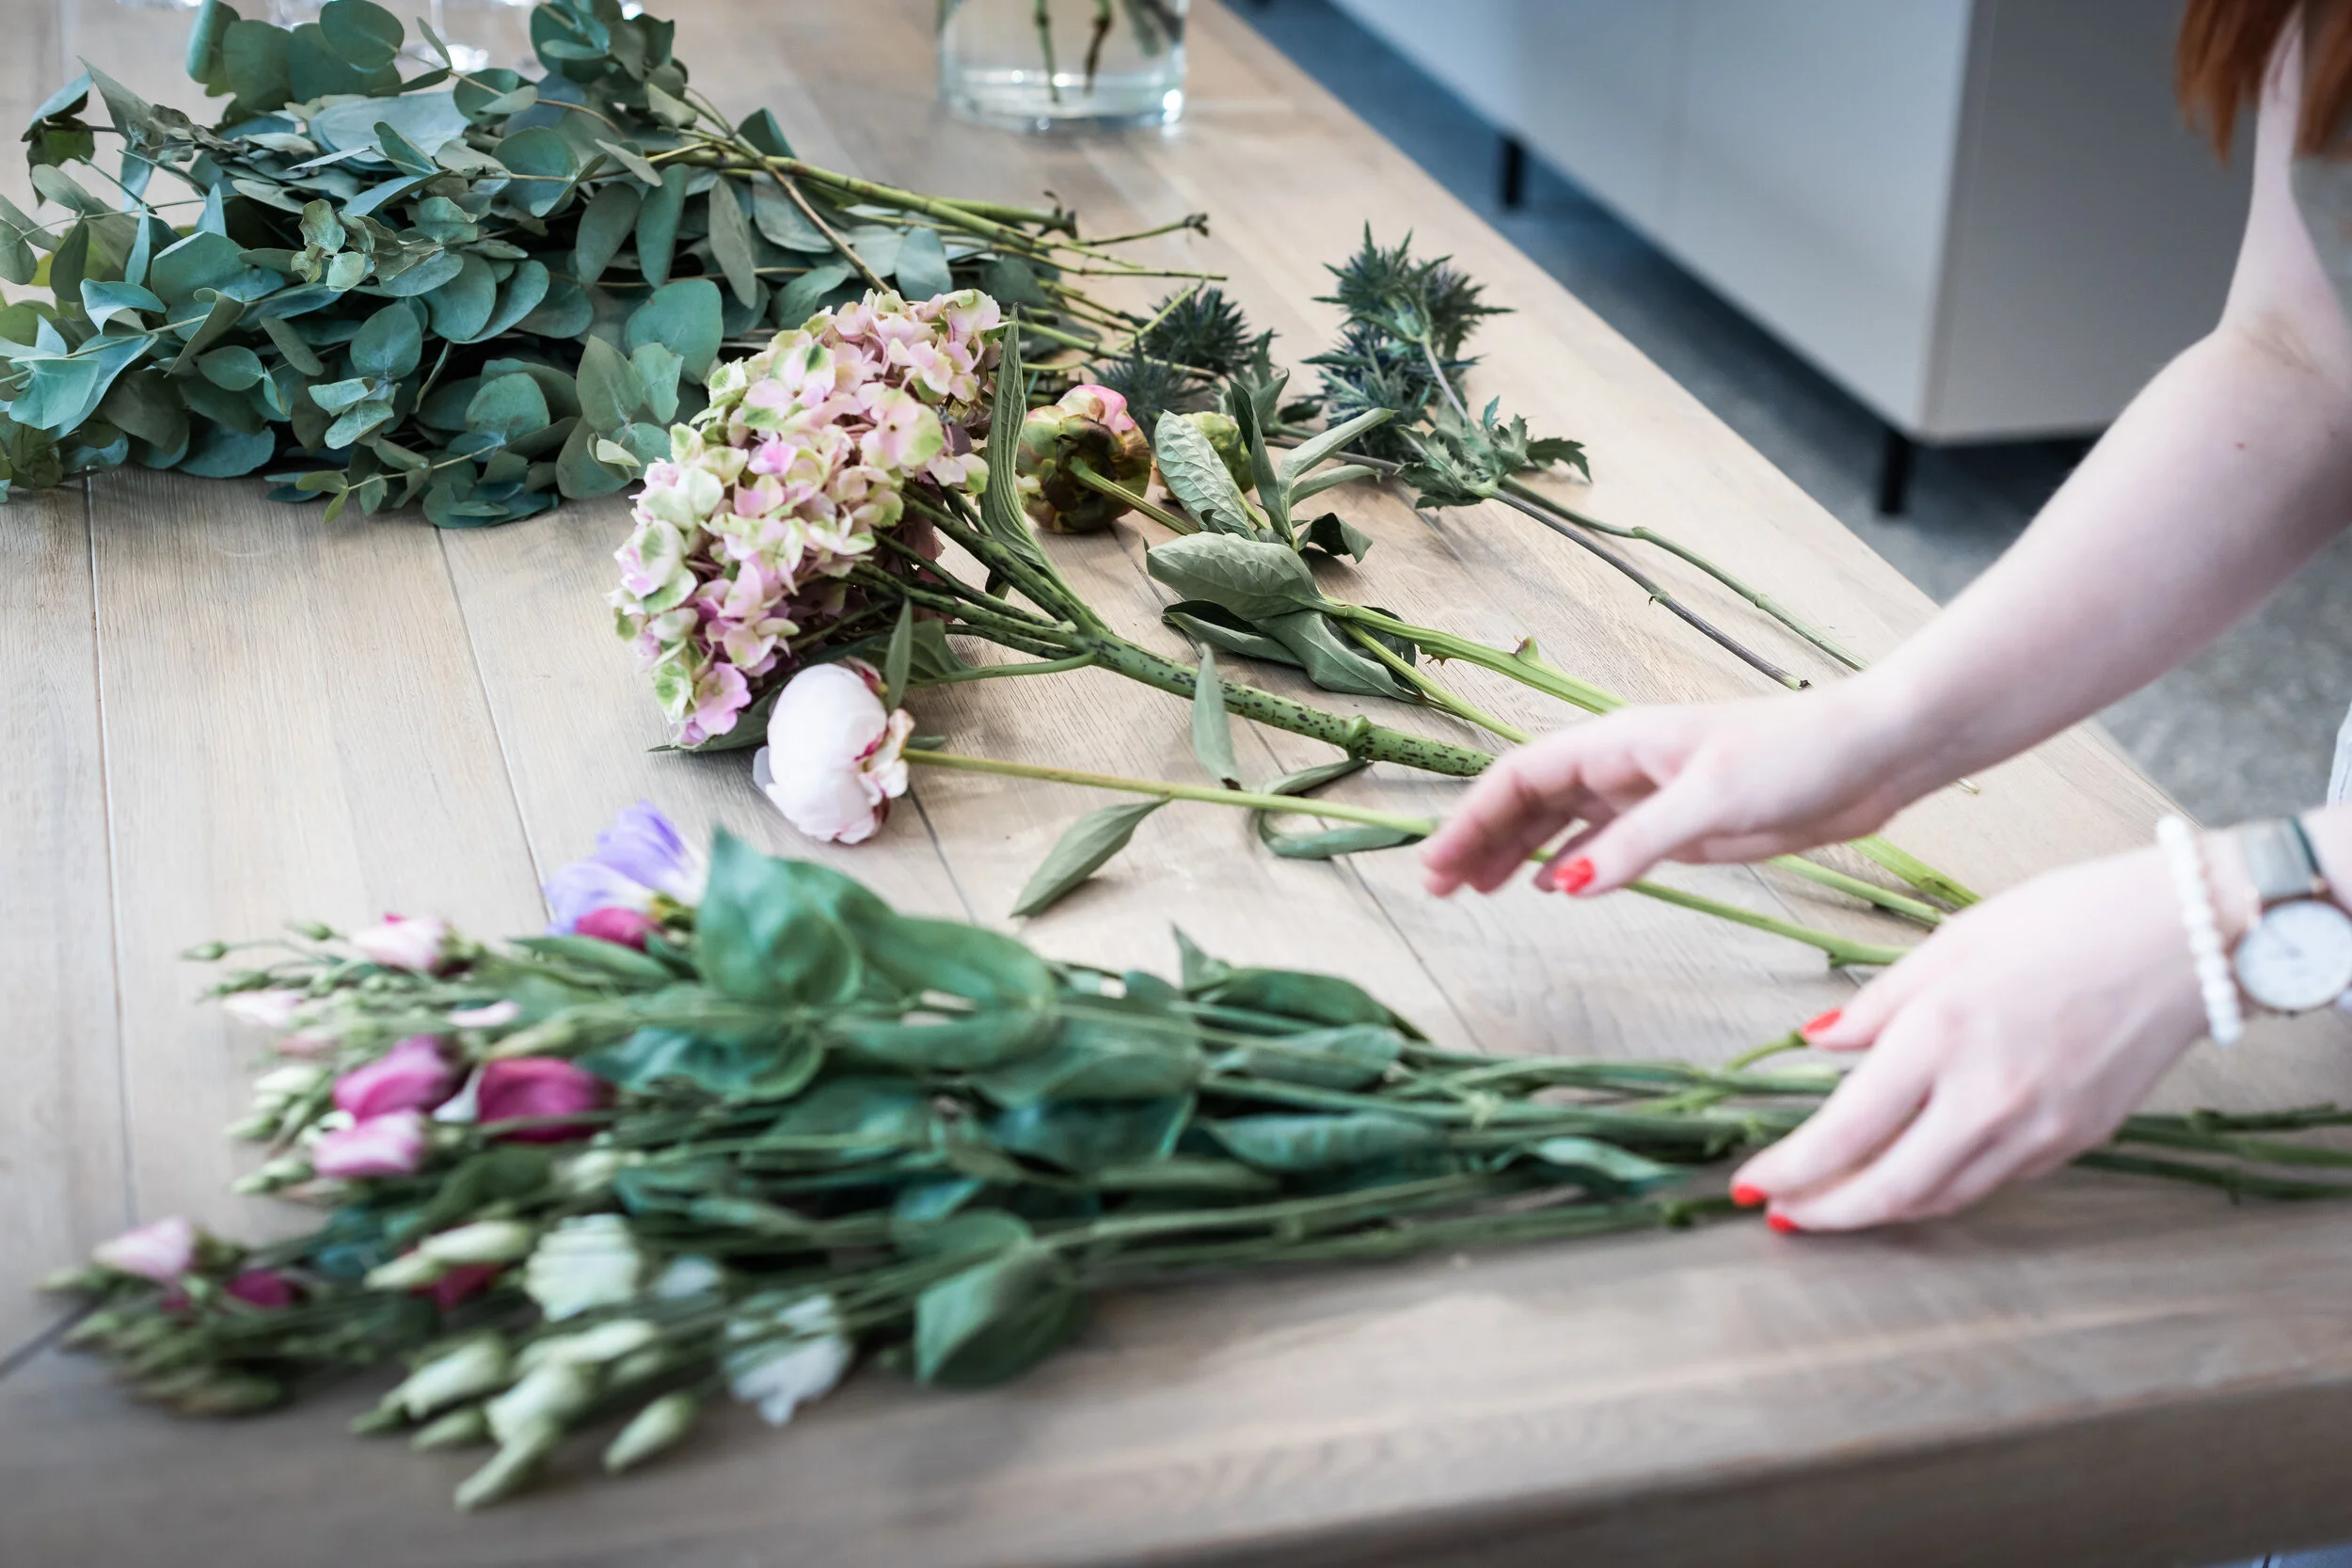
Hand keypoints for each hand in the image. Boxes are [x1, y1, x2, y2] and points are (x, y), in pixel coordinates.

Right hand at [1420, 684, 1923, 898]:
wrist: (1872, 755)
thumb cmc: (1796, 758)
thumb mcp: (1710, 802)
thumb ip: (1635, 843)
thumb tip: (1566, 885)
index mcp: (1617, 744)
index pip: (1520, 778)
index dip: (1473, 819)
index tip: (1438, 864)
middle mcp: (1623, 764)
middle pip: (1529, 799)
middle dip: (1480, 838)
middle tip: (1439, 887)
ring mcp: (1651, 793)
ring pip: (1561, 820)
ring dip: (1515, 851)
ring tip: (1476, 891)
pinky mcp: (1683, 822)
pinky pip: (1605, 840)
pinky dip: (1569, 861)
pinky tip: (1553, 888)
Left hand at [1730, 846, 2208, 1229]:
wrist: (2185, 937)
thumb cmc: (2067, 921)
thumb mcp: (1951, 944)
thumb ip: (1877, 1005)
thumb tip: (1816, 1042)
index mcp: (1939, 1038)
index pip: (1843, 1133)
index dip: (1790, 1171)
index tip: (1752, 1185)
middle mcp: (1985, 1097)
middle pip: (1887, 1190)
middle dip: (1824, 1213)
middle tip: (1783, 1216)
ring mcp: (2036, 1129)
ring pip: (1941, 1198)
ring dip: (1880, 1211)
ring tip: (1834, 1205)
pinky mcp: (2076, 1141)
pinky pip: (1991, 1182)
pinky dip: (1941, 1189)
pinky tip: (1912, 1175)